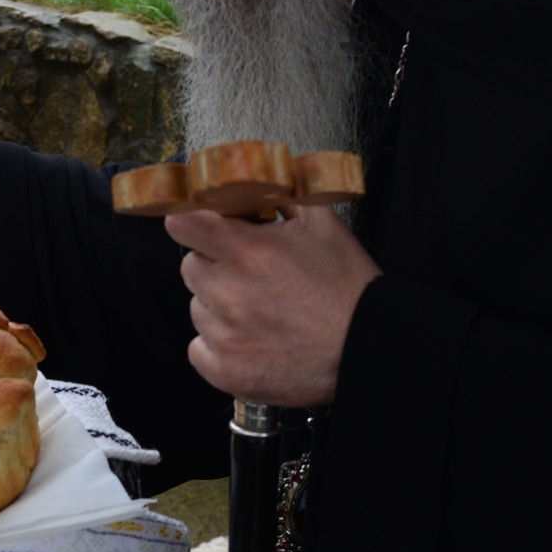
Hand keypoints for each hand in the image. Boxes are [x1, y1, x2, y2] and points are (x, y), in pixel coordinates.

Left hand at [163, 203, 379, 406]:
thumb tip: (253, 181)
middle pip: (191, 266)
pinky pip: (198, 348)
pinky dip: (218, 344)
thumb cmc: (347, 288)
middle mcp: (229, 293)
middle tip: (253, 275)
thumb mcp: (322, 224)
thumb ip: (279, 195)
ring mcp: (224, 335)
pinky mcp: (226, 370)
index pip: (182, 223)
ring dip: (220, 306)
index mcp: (247, 252)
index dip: (192, 222)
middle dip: (216, 265)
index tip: (206, 229)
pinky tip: (251, 339)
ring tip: (262, 311)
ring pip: (198, 308)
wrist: (369, 349)